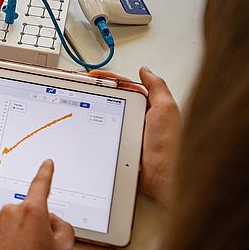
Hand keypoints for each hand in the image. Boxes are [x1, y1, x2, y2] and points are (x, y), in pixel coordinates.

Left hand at [0, 160, 74, 249]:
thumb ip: (63, 228)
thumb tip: (53, 222)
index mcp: (32, 211)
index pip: (41, 184)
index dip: (45, 173)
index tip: (46, 164)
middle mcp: (9, 212)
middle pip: (26, 212)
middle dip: (32, 225)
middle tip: (36, 249)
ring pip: (9, 223)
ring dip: (15, 235)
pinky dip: (1, 243)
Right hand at [89, 67, 180, 205]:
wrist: (160, 179)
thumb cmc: (168, 147)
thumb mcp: (166, 110)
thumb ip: (158, 87)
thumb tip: (146, 70)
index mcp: (150, 108)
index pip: (126, 87)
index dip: (110, 79)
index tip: (95, 76)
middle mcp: (138, 119)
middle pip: (112, 99)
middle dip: (96, 91)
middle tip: (82, 87)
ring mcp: (126, 132)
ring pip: (105, 115)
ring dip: (92, 109)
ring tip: (80, 101)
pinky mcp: (117, 145)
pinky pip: (102, 132)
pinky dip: (92, 127)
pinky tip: (86, 123)